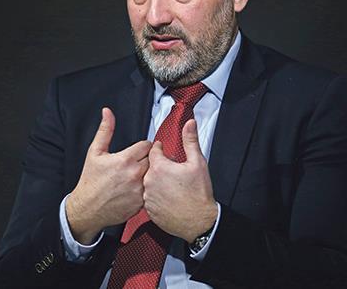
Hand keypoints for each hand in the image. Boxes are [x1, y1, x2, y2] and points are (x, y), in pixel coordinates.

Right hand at [66, 107, 151, 243]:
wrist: (87, 208)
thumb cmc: (90, 180)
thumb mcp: (95, 152)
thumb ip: (105, 130)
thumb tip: (107, 112)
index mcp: (125, 160)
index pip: (147, 145)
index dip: (144, 146)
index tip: (139, 150)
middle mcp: (135, 174)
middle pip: (154, 159)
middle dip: (149, 158)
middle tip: (139, 161)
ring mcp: (140, 190)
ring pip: (155, 175)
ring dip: (150, 173)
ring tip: (139, 174)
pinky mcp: (141, 203)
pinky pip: (152, 190)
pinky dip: (148, 188)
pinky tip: (137, 187)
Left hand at [143, 119, 217, 242]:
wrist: (199, 222)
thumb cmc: (199, 194)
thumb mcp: (198, 162)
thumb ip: (190, 140)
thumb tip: (189, 124)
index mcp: (159, 167)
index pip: (153, 150)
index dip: (160, 149)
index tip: (164, 150)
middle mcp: (149, 181)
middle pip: (149, 166)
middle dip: (159, 166)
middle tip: (172, 170)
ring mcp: (147, 197)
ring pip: (148, 182)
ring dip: (157, 181)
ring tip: (172, 185)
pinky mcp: (148, 210)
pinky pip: (149, 198)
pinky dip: (156, 196)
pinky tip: (168, 197)